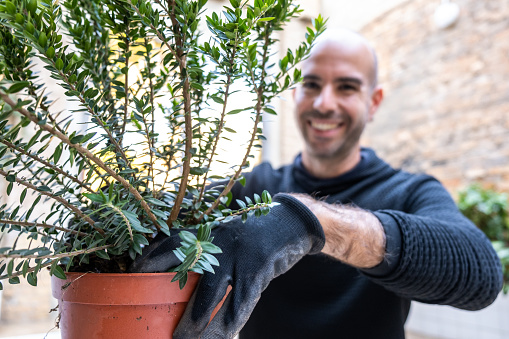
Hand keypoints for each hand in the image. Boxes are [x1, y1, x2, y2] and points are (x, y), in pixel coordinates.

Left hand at [130, 193, 324, 337]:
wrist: (289, 223)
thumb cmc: (252, 234)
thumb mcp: (226, 234)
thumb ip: (207, 249)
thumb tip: (182, 270)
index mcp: (208, 232)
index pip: (173, 242)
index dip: (152, 257)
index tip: (134, 271)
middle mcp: (219, 242)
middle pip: (188, 271)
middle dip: (168, 293)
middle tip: (156, 318)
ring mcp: (238, 255)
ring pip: (213, 292)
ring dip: (198, 320)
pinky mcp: (258, 269)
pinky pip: (242, 300)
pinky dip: (232, 320)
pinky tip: (225, 333)